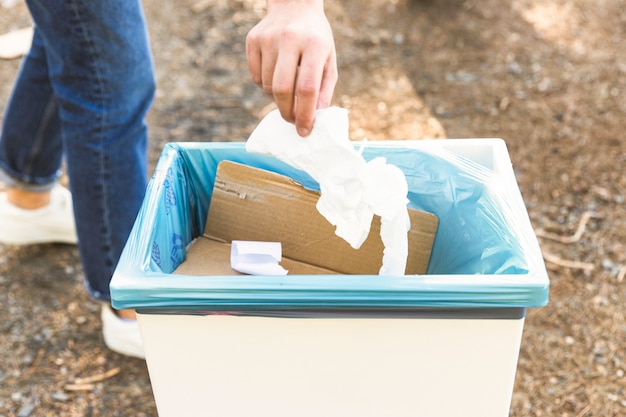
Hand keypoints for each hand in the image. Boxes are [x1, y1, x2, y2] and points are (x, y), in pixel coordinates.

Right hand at [246, 0, 337, 135]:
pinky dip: (265, 85)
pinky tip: (276, 75)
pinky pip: (256, 77)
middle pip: (282, 89)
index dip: (305, 114)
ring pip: (267, 86)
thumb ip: (324, 91)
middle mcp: (289, 39)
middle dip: (287, 112)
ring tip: (288, 90)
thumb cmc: (316, 39)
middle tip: (292, 120)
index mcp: (315, 44)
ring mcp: (268, 38)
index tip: (304, 130)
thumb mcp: (329, 61)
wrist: (295, 5)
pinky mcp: (253, 40)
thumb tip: (314, 119)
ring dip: (277, 98)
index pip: (307, 88)